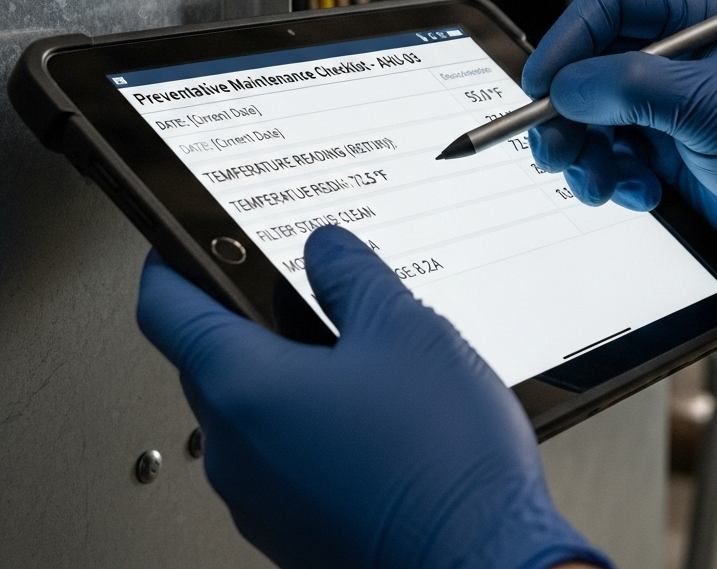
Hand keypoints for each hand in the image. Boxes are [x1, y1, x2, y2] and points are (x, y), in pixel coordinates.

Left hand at [137, 226, 610, 568]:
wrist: (483, 561)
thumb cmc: (439, 458)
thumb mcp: (403, 327)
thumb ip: (351, 275)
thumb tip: (325, 249)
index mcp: (246, 387)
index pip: (166, 309)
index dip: (170, 263)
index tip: (180, 245)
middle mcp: (235, 450)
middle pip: (207, 359)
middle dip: (248, 317)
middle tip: (302, 289)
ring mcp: (259, 498)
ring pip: (246, 410)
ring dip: (283, 373)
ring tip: (355, 354)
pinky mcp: (290, 527)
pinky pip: (275, 456)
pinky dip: (302, 422)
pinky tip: (366, 412)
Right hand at [523, 0, 716, 301]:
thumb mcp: (715, 107)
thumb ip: (633, 89)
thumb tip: (568, 86)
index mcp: (696, 18)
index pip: (611, 6)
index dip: (569, 38)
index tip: (543, 81)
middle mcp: (677, 58)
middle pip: (590, 67)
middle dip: (567, 111)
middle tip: (555, 145)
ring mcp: (668, 106)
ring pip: (593, 118)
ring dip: (586, 154)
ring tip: (600, 181)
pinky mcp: (664, 150)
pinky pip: (611, 157)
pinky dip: (612, 179)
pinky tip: (641, 193)